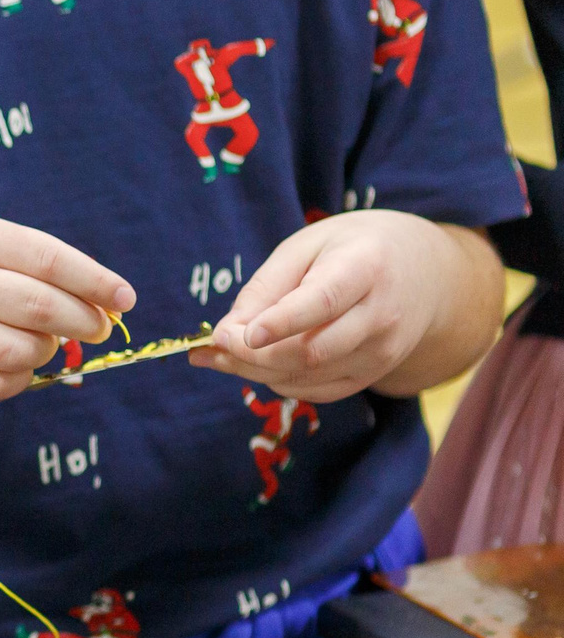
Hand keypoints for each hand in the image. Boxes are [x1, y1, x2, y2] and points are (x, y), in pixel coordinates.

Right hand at [0, 213, 135, 401]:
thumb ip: (44, 263)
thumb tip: (108, 305)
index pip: (48, 261)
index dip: (95, 282)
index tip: (126, 299)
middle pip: (38, 309)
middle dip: (84, 322)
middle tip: (100, 327)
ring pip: (18, 352)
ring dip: (49, 351)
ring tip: (48, 340)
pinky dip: (22, 378)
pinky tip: (21, 362)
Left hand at [191, 211, 489, 401]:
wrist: (424, 272)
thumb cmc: (351, 250)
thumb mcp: (306, 246)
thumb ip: (264, 288)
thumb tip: (225, 334)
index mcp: (366, 268)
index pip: (321, 303)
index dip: (279, 323)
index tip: (238, 334)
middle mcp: (382, 315)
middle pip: (309, 351)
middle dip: (251, 355)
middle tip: (212, 345)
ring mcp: (383, 351)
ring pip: (308, 376)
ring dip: (255, 371)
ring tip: (221, 354)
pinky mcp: (375, 374)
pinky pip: (317, 390)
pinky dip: (278, 381)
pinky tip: (257, 363)